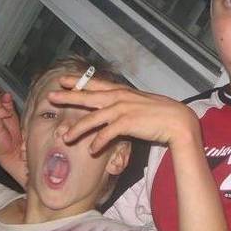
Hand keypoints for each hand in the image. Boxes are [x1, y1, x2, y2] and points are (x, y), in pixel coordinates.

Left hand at [47, 77, 200, 152]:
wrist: (178, 121)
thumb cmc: (162, 114)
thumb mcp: (142, 104)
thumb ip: (128, 104)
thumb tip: (119, 110)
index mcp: (123, 91)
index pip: (96, 84)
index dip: (79, 82)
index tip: (64, 81)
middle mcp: (120, 97)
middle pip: (88, 96)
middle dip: (68, 97)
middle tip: (51, 96)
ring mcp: (122, 109)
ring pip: (93, 119)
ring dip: (78, 129)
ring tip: (65, 137)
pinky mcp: (127, 123)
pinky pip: (107, 134)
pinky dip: (98, 142)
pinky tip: (91, 150)